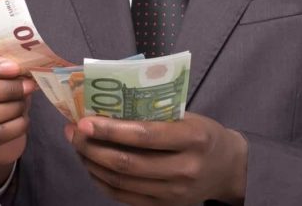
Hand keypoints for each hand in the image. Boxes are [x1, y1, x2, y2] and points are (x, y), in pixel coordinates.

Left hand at [65, 112, 247, 205]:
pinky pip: (124, 197)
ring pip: (121, 181)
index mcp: (193, 138)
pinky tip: (92, 165)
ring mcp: (174, 193)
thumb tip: (108, 106)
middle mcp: (184, 169)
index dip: (111, 129)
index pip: (145, 135)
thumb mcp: (188, 116)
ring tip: (78, 146)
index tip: (85, 120)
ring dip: (92, 163)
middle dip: (93, 147)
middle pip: (127, 163)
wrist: (227, 168)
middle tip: (74, 132)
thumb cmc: (202, 134)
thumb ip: (154, 113)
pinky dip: (102, 181)